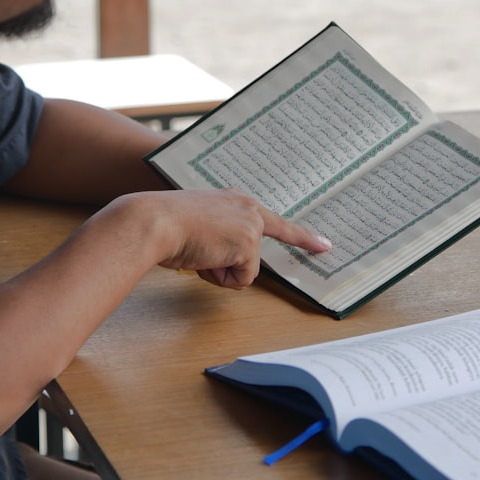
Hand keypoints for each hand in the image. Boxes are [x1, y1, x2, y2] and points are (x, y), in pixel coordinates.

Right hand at [145, 188, 330, 288]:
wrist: (153, 222)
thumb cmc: (164, 225)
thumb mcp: (195, 226)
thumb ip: (216, 238)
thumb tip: (223, 262)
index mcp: (234, 200)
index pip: (273, 219)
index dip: (301, 235)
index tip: (323, 244)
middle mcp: (247, 207)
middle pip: (273, 239)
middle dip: (285, 249)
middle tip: (325, 247)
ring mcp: (250, 225)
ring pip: (246, 269)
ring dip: (220, 271)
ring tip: (199, 254)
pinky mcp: (248, 244)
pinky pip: (241, 279)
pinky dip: (220, 278)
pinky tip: (204, 260)